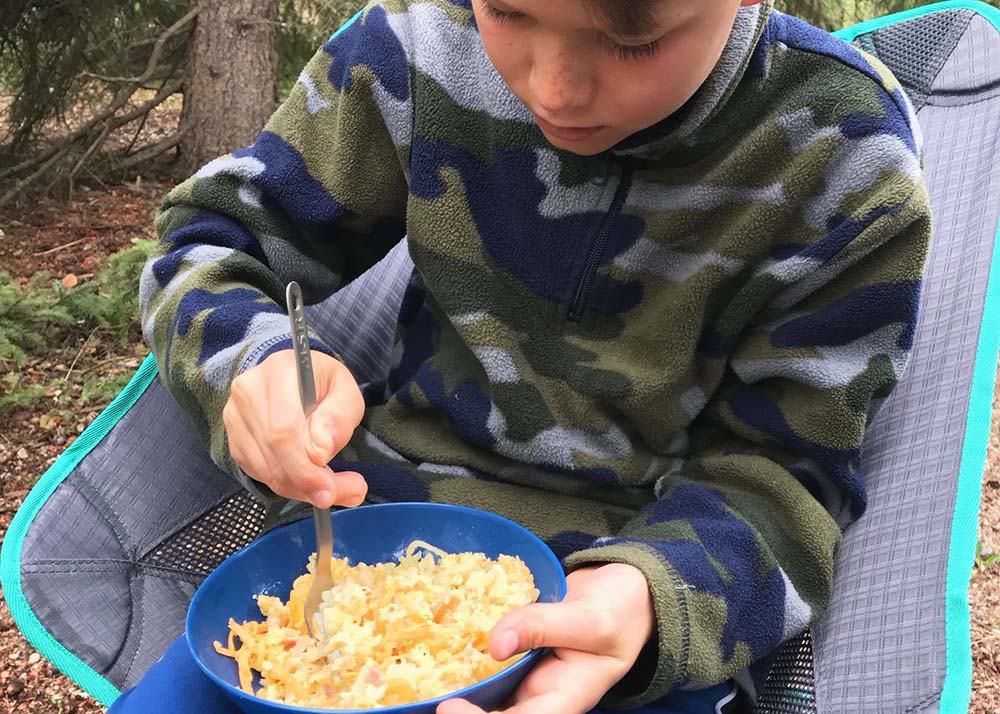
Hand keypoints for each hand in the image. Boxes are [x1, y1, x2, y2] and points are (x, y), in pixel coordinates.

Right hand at [223, 349, 367, 507]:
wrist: (294, 377)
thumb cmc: (324, 384)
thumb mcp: (346, 391)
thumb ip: (339, 417)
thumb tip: (321, 450)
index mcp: (279, 372)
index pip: (284, 430)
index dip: (304, 467)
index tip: (329, 488)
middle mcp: (248, 392)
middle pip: (273, 452)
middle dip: (307, 482)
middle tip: (336, 494)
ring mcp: (235, 416)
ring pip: (266, 470)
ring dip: (300, 487)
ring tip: (331, 485)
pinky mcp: (234, 438)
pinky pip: (259, 473)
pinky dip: (287, 484)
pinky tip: (307, 479)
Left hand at [438, 564, 653, 713]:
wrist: (624, 594)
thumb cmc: (620, 610)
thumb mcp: (591, 616)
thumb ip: (544, 625)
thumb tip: (495, 642)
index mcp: (565, 700)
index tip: (448, 708)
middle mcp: (540, 697)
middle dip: (460, 712)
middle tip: (422, 697)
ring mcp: (524, 678)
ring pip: (483, 696)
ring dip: (453, 688)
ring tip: (416, 682)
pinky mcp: (514, 655)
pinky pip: (484, 666)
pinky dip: (460, 659)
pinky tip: (436, 647)